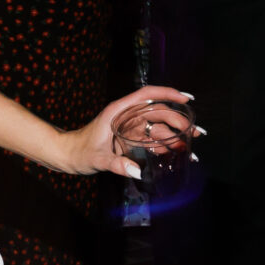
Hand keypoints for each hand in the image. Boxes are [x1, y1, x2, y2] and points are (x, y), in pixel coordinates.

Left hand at [58, 84, 196, 177]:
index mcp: (118, 112)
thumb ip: (117, 165)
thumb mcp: (98, 158)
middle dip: (179, 120)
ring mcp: (130, 128)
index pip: (146, 95)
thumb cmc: (79, 151)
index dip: (167, 93)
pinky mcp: (130, 139)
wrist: (68, 156)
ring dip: (175, 135)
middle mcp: (127, 116)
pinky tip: (178, 152)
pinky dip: (165, 145)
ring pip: (157, 127)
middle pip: (158, 113)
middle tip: (197, 133)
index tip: (186, 99)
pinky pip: (151, 140)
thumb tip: (138, 171)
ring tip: (192, 144)